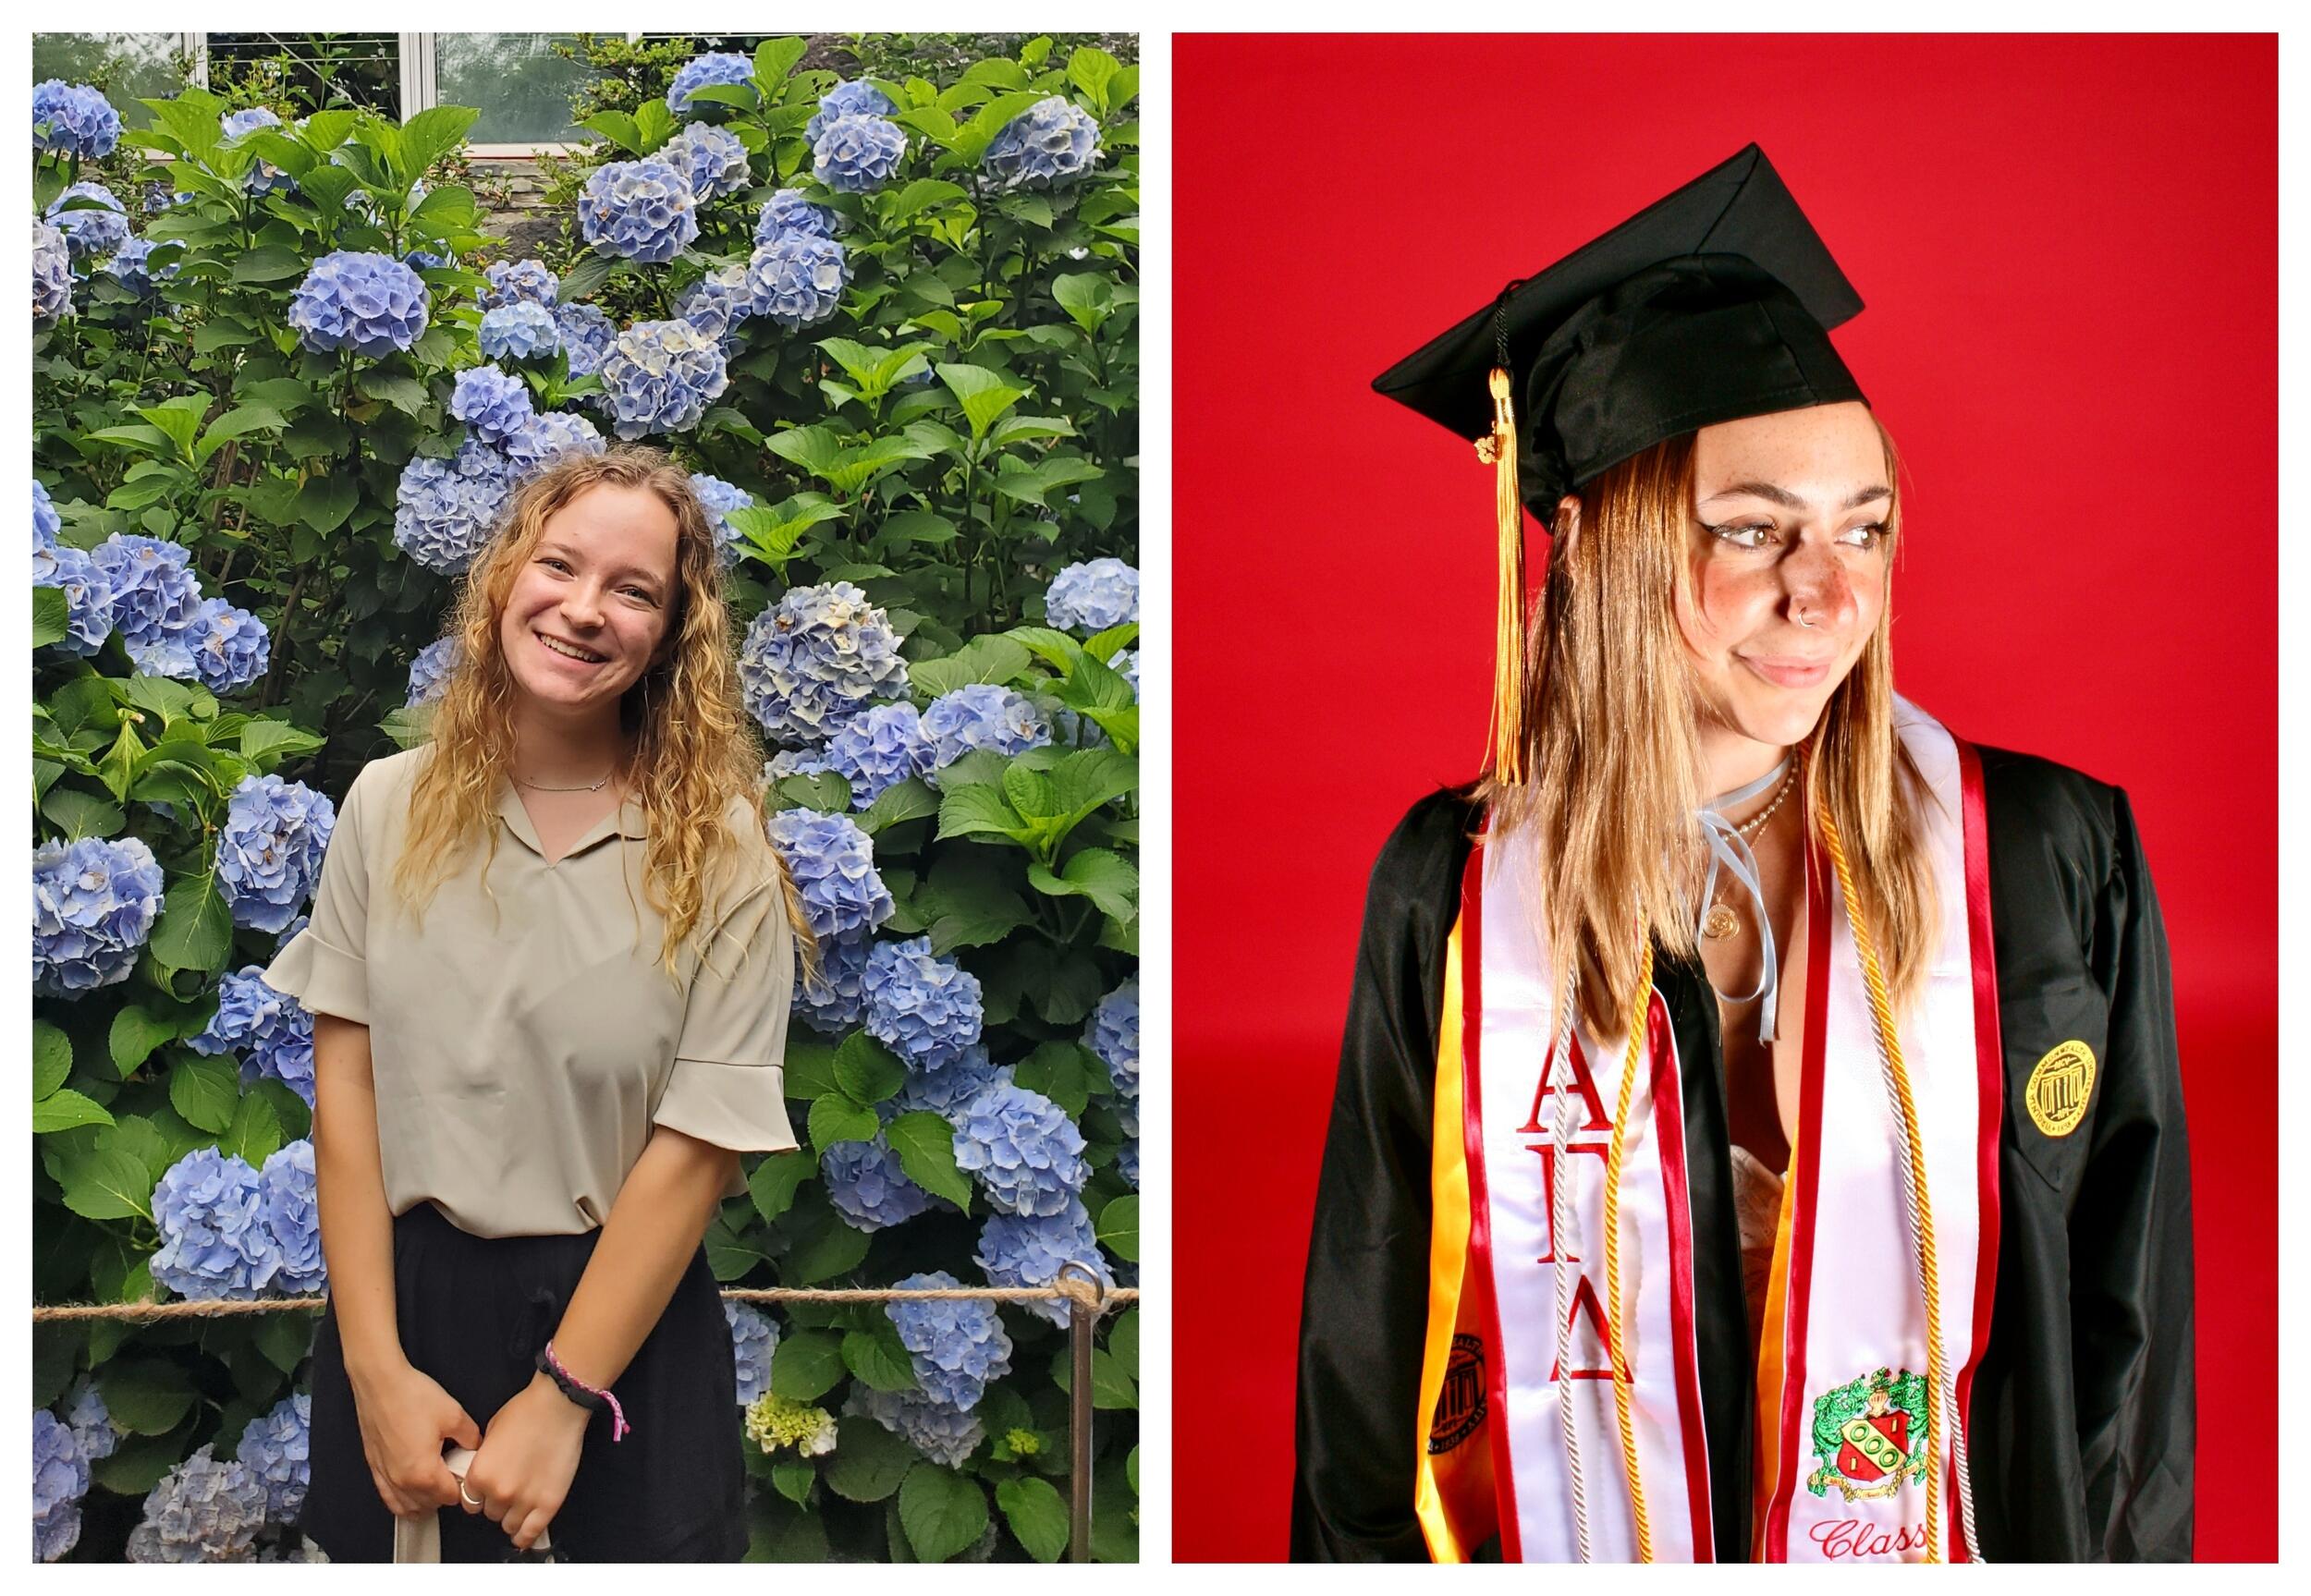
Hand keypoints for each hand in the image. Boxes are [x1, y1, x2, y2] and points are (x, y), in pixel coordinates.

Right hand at [346, 1358, 481, 1519]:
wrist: (381, 1383)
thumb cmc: (413, 1397)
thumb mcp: (455, 1416)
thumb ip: (471, 1438)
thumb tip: (475, 1448)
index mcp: (424, 1473)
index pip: (451, 1497)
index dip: (463, 1485)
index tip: (466, 1470)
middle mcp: (402, 1481)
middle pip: (430, 1504)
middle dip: (444, 1492)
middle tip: (453, 1470)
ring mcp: (385, 1476)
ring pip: (408, 1506)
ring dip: (424, 1500)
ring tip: (436, 1480)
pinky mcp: (375, 1467)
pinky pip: (389, 1497)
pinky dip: (402, 1499)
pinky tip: (411, 1491)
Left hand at [461, 1371, 591, 1551]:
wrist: (558, 1405)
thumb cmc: (527, 1411)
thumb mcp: (490, 1432)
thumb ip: (484, 1459)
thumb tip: (485, 1471)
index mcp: (479, 1474)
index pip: (469, 1501)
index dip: (478, 1495)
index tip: (485, 1491)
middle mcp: (498, 1492)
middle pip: (489, 1514)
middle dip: (497, 1502)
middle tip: (509, 1487)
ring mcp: (524, 1500)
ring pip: (508, 1525)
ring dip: (512, 1515)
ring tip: (521, 1502)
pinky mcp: (548, 1504)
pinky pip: (530, 1533)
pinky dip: (525, 1536)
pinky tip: (524, 1534)